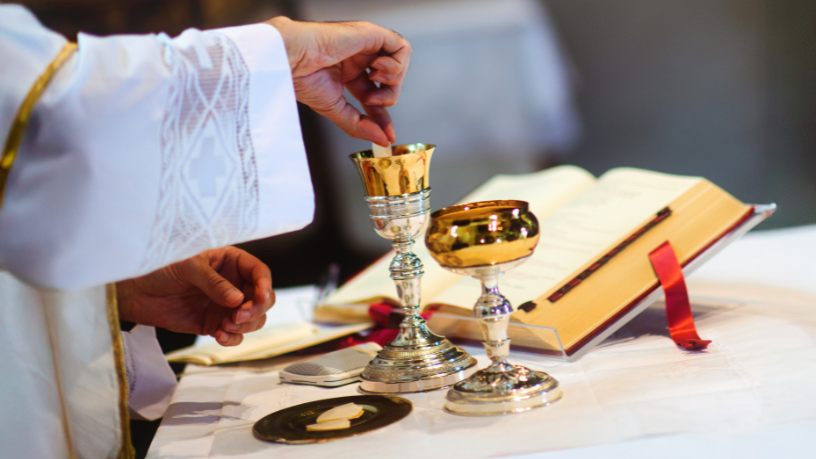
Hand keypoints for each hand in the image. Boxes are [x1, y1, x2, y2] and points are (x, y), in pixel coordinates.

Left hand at [117, 246, 273, 345]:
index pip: (259, 272)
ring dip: (246, 326)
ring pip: (253, 319)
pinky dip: (232, 338)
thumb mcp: (188, 268)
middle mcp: (232, 284)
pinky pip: (234, 334)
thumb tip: (237, 299)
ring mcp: (225, 305)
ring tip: (226, 326)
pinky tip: (219, 335)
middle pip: (263, 298)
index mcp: (230, 262)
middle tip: (239, 316)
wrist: (135, 292)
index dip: (265, 285)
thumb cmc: (159, 269)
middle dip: (256, 309)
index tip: (259, 297)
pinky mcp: (214, 323)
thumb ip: (215, 283)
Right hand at [266, 17, 410, 145]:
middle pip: (391, 82)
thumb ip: (360, 126)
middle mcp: (359, 59)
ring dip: (394, 80)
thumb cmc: (303, 76)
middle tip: (372, 101)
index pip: (376, 96)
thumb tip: (382, 140)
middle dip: (388, 97)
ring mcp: (366, 46)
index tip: (387, 133)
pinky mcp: (373, 34)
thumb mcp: (335, 110)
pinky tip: (377, 67)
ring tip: (374, 80)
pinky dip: (397, 64)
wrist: (294, 58)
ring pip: (401, 65)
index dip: (383, 116)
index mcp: (348, 73)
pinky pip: (402, 48)